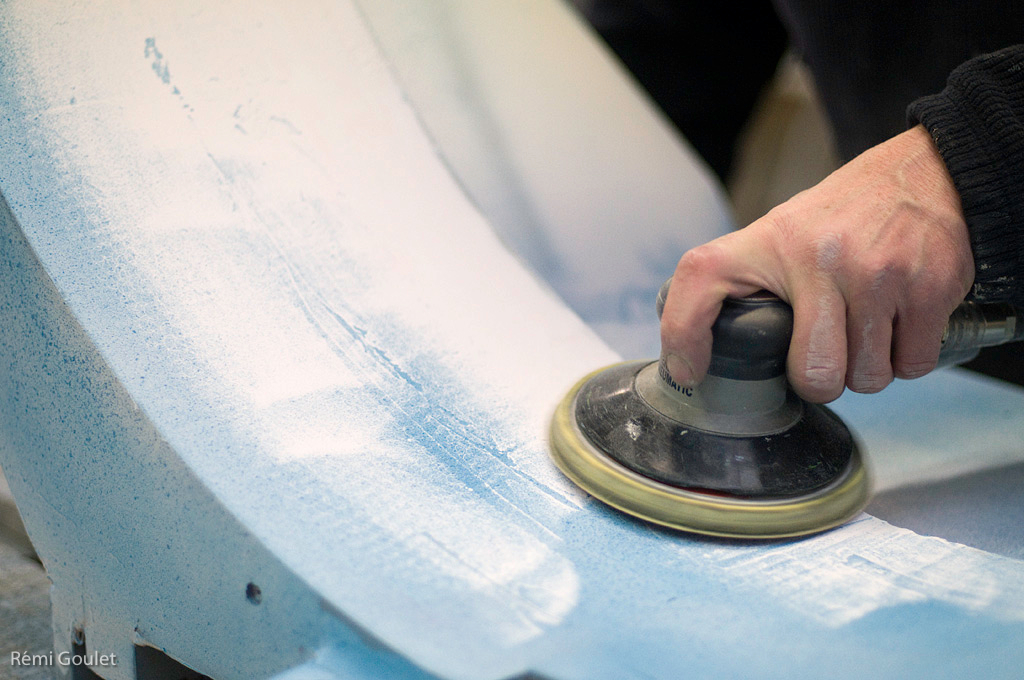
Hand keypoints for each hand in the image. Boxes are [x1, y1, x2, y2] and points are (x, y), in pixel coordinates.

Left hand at [660, 124, 973, 402]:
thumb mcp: (777, 237)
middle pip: (815, 375)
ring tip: (867, 326)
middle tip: (826, 352)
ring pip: (867, 379)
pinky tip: (899, 321)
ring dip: (868, 368)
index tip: (689, 371)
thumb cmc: (838, 223)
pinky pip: (912, 366)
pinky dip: (907, 357)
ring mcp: (876, 273)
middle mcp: (818, 256)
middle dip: (822, 380)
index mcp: (766, 242)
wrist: (921, 174)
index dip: (683, 338)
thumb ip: (740, 287)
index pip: (698, 282)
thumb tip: (696, 359)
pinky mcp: (928, 287)